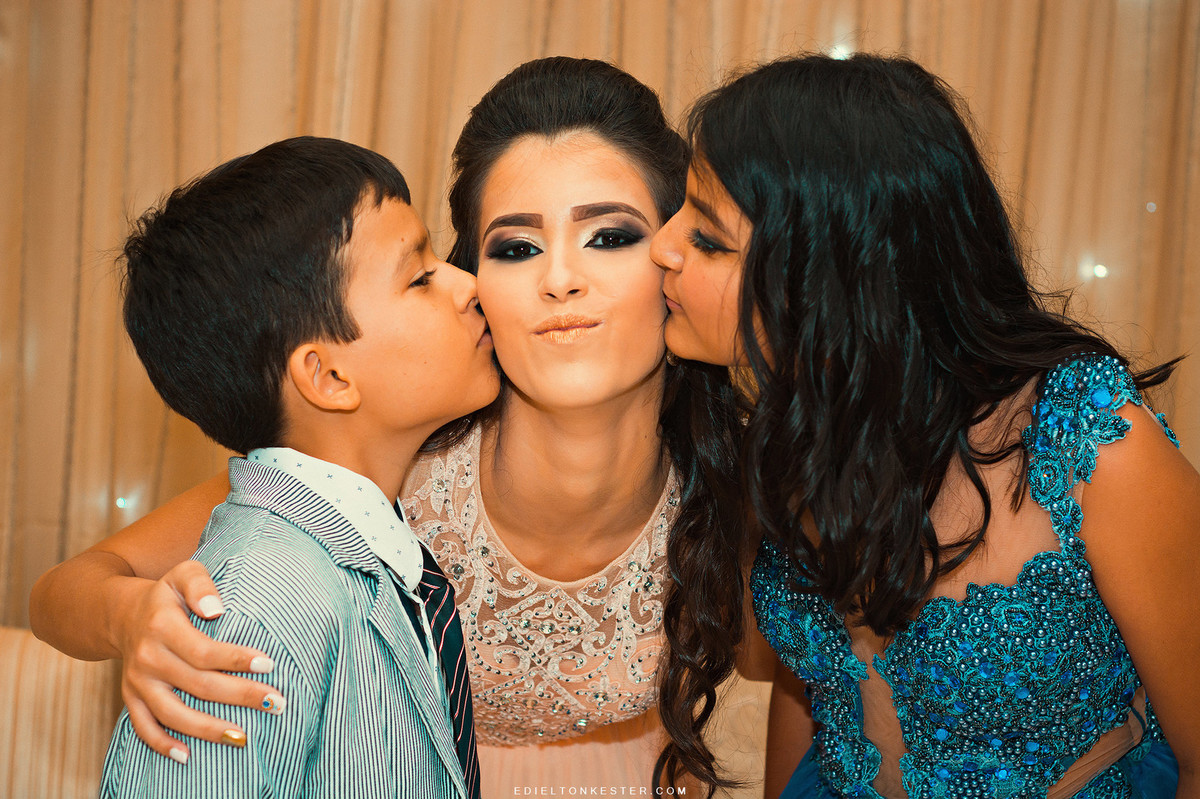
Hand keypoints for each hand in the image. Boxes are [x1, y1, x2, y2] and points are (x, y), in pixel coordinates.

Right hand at [112, 560, 283, 762]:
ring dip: (209, 730)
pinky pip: (143, 727)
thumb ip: (201, 586)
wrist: (121, 614)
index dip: (236, 660)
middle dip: (239, 696)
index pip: (203, 651)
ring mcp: (137, 682)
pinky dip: (162, 745)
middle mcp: (147, 658)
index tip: (270, 665)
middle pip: (198, 685)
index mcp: (162, 626)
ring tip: (244, 738)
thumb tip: (217, 610)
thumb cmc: (168, 593)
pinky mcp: (130, 698)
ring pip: (173, 713)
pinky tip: (188, 757)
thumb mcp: (183, 573)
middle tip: (276, 703)